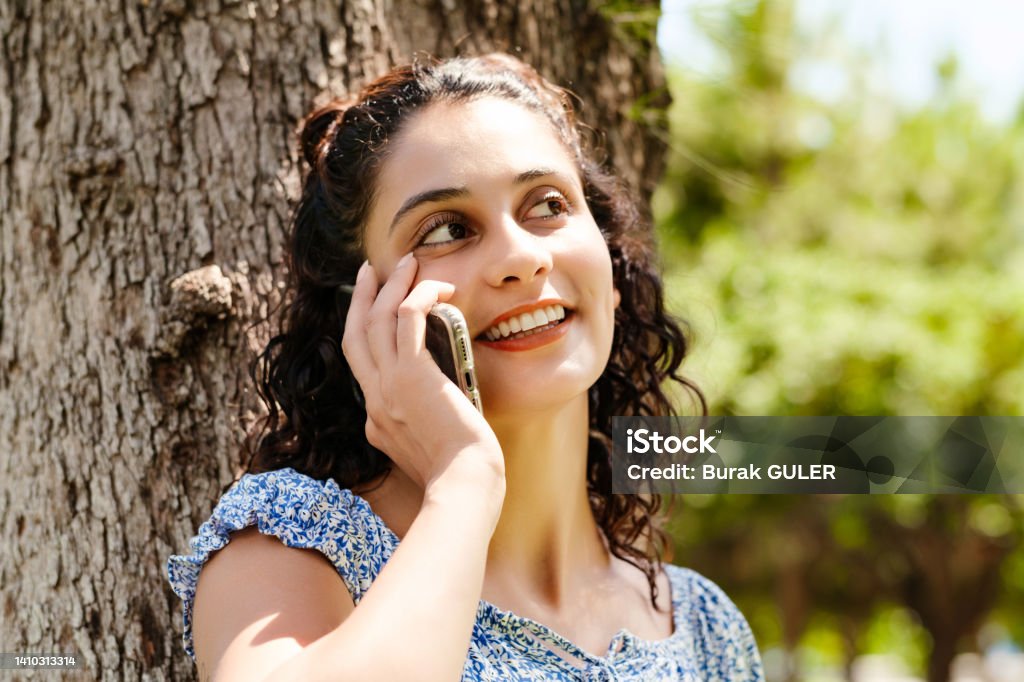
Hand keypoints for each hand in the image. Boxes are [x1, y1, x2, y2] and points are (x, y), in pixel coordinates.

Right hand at [341, 254, 504, 492]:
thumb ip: (425, 424)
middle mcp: (374, 400)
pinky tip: (437, 286)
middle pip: (355, 335)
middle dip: (361, 298)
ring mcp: (388, 388)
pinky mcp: (412, 376)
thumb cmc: (462, 473)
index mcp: (377, 419)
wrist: (465, 484)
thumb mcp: (429, 449)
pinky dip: (419, 296)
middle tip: (370, 272)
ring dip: (391, 286)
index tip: (377, 311)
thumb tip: (438, 401)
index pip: (363, 367)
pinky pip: (408, 319)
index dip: (366, 333)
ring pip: (377, 320)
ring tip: (410, 263)